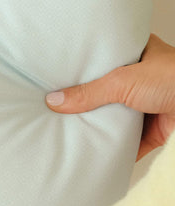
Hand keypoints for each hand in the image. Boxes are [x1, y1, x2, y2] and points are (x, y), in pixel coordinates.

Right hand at [45, 33, 174, 160]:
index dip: (81, 66)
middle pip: (104, 92)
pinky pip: (125, 141)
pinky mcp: (151, 131)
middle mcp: (140, 79)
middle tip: (58, 104)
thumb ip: (87, 93)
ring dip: (97, 125)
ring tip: (67, 128)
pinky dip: (111, 148)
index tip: (58, 74)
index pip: (102, 59)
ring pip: (113, 117)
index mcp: (137, 55)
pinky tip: (91, 150)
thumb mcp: (123, 80)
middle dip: (85, 100)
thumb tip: (54, 100)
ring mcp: (145, 105)